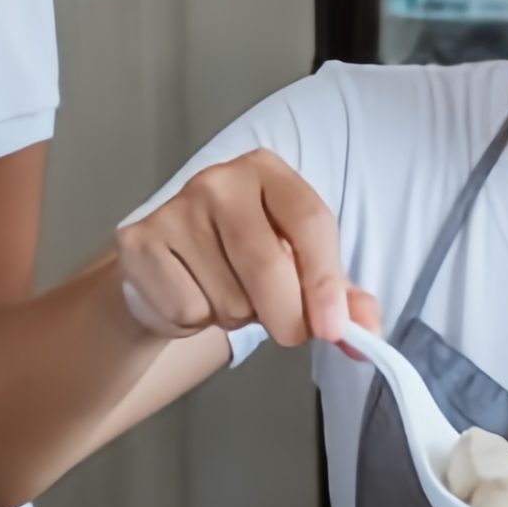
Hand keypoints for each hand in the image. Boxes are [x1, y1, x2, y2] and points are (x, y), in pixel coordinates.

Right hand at [114, 149, 380, 350]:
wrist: (170, 268)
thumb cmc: (242, 262)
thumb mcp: (300, 269)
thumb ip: (339, 298)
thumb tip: (365, 333)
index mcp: (268, 173)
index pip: (311, 222)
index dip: (326, 283)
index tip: (334, 329)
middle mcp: (220, 180)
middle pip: (269, 265)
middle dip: (287, 317)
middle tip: (286, 330)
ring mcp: (176, 208)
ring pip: (230, 297)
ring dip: (237, 317)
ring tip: (226, 293)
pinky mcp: (141, 243)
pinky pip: (189, 308)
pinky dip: (197, 320)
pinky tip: (193, 295)